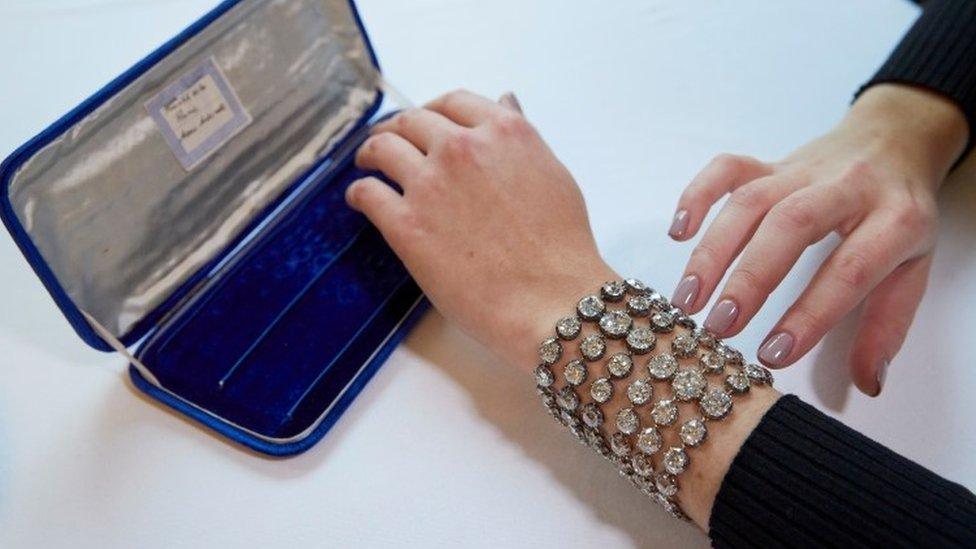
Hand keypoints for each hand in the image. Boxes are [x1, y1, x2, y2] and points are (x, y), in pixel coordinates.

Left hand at [347, 90, 615, 368]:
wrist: (550, 299)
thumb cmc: (562, 246)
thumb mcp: (553, 174)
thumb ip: (522, 138)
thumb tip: (504, 102)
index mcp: (503, 131)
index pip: (454, 102)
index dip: (434, 110)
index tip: (427, 123)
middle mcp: (462, 147)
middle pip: (413, 121)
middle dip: (399, 128)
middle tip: (391, 142)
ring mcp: (430, 184)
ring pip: (383, 147)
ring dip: (370, 151)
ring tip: (366, 162)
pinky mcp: (406, 224)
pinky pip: (367, 193)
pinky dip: (358, 191)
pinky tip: (358, 198)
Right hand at [668, 84, 967, 395]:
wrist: (895, 143)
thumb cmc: (897, 216)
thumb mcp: (914, 269)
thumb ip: (888, 326)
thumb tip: (868, 382)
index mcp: (895, 218)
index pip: (850, 267)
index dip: (810, 313)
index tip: (774, 354)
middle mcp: (847, 186)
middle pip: (791, 225)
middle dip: (749, 278)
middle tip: (719, 327)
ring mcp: (802, 170)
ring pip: (750, 200)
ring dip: (713, 252)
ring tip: (689, 300)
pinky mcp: (769, 163)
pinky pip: (727, 168)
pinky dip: (697, 196)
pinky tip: (679, 234)